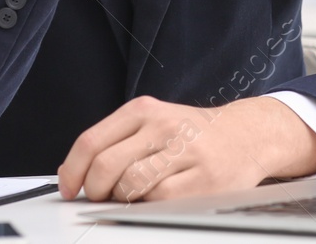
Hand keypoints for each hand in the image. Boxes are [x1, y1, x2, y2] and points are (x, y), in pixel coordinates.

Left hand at [57, 95, 315, 202]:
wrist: (247, 135)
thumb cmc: (193, 133)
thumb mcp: (152, 123)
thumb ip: (113, 142)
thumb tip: (71, 173)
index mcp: (144, 110)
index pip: (91, 141)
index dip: (72, 171)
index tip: (68, 188)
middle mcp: (162, 126)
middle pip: (106, 166)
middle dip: (94, 190)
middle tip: (99, 197)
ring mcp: (183, 152)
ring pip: (130, 184)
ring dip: (121, 199)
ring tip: (130, 196)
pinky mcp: (201, 179)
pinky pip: (158, 200)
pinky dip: (148, 206)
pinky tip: (154, 200)